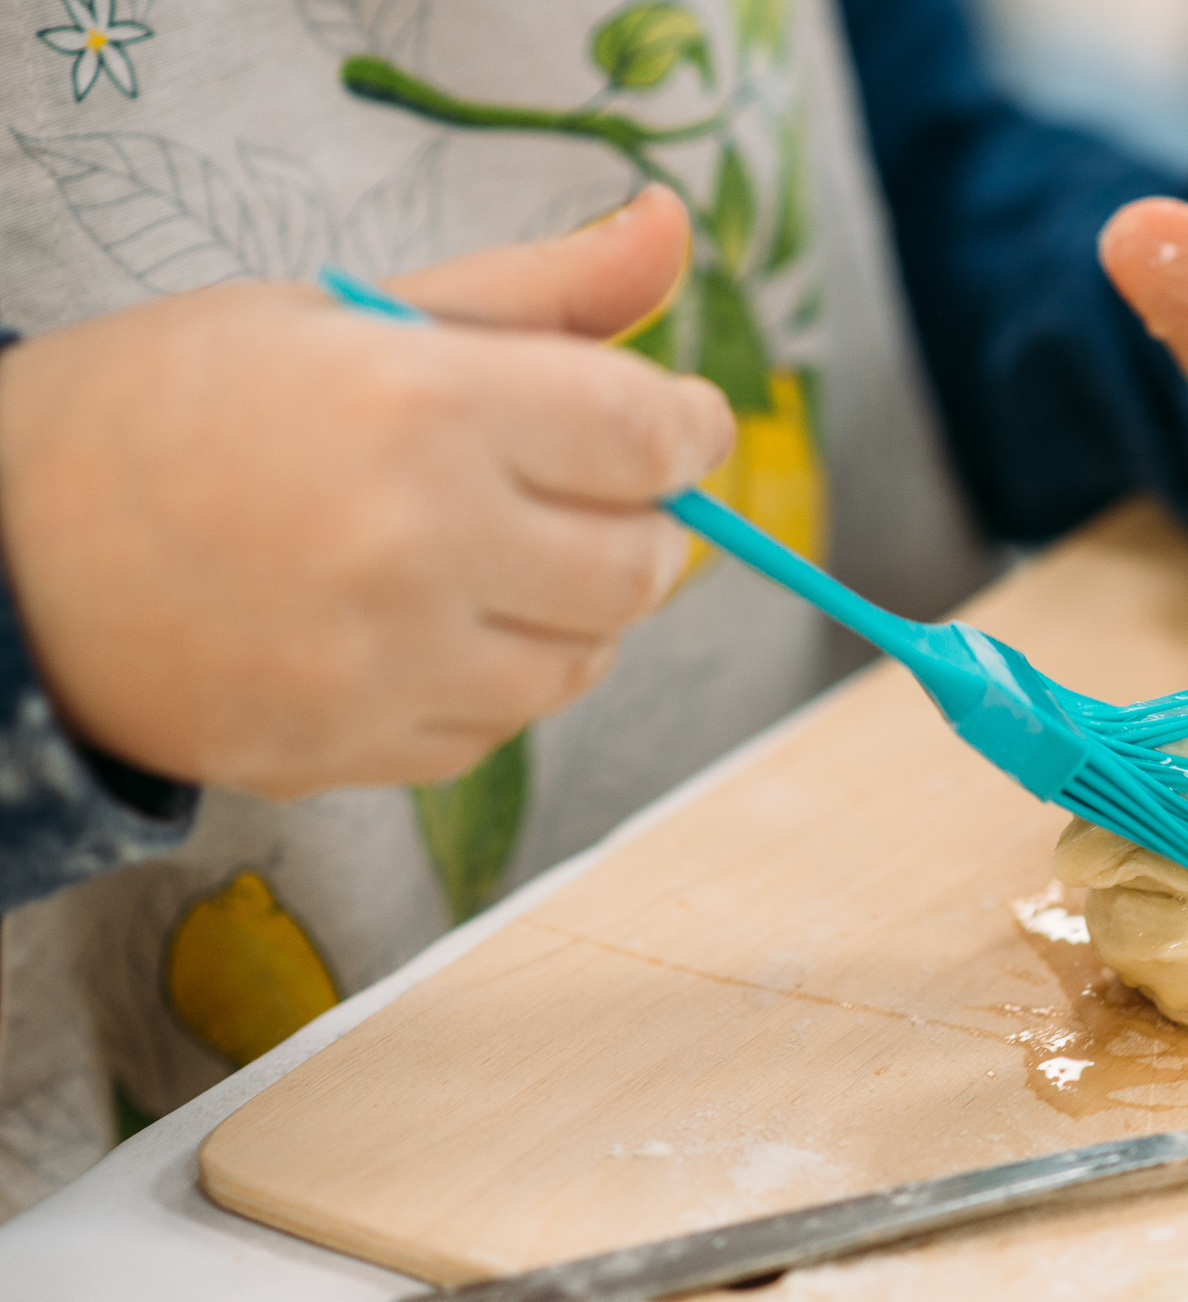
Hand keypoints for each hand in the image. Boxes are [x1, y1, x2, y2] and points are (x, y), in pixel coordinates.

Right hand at [0, 184, 731, 797]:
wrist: (6, 548)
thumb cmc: (179, 404)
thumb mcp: (348, 313)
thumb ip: (536, 291)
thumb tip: (671, 230)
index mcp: (419, 407)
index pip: (651, 438)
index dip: (687, 429)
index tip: (672, 423)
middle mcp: (416, 544)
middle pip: (643, 565)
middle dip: (638, 523)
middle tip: (573, 488)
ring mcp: (387, 664)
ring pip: (587, 660)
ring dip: (571, 611)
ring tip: (481, 552)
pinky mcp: (361, 752)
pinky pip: (504, 727)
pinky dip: (493, 677)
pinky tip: (416, 622)